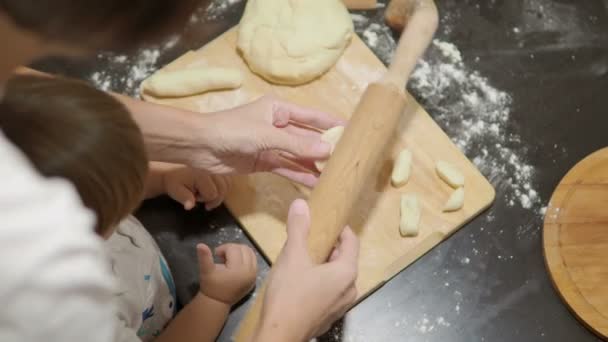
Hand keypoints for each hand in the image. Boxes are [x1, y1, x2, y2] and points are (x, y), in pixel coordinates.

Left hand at [163, 166, 230, 210]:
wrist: (171, 169)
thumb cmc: (174, 181)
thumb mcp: (175, 191)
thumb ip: (184, 199)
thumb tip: (190, 206)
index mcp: (201, 175)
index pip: (212, 194)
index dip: (204, 199)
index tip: (195, 198)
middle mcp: (211, 170)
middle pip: (223, 189)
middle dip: (214, 198)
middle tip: (202, 199)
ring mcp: (215, 167)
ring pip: (227, 183)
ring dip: (220, 192)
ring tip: (208, 193)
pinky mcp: (217, 166)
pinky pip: (227, 178)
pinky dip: (224, 185)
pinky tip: (215, 188)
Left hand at [194, 96, 344, 186]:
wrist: (200, 146)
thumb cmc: (233, 130)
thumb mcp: (267, 136)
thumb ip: (297, 145)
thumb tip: (327, 151)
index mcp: (279, 109)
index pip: (311, 117)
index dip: (331, 125)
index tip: (352, 131)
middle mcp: (277, 126)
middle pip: (307, 138)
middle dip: (325, 149)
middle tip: (347, 160)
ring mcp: (270, 145)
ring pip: (298, 156)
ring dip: (314, 166)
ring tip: (335, 176)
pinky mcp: (263, 162)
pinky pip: (286, 168)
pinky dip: (299, 175)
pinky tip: (315, 183)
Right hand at [196, 243, 256, 305]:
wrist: (218, 302)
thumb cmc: (211, 286)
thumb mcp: (206, 271)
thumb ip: (204, 257)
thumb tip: (200, 244)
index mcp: (238, 269)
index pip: (233, 248)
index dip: (223, 248)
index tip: (216, 254)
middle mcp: (249, 271)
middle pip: (244, 248)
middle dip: (232, 248)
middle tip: (222, 256)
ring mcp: (254, 275)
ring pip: (251, 253)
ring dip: (240, 252)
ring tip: (229, 259)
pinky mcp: (255, 277)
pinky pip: (253, 261)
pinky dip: (245, 258)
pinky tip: (235, 264)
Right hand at [255, 199, 358, 340]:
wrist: (279, 335)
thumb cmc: (289, 294)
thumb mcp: (292, 256)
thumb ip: (298, 228)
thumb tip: (301, 203)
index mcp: (347, 272)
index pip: (352, 241)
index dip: (340, 228)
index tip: (325, 220)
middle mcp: (350, 289)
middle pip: (344, 258)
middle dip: (328, 246)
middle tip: (309, 238)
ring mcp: (341, 305)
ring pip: (336, 276)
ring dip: (323, 264)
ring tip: (303, 257)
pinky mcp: (329, 316)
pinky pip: (329, 291)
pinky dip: (320, 281)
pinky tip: (301, 280)